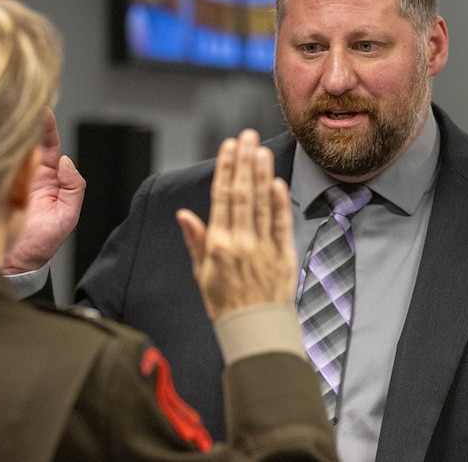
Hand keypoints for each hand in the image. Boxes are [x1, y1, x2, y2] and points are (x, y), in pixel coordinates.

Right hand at [2, 108, 85, 274]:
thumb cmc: (42, 243)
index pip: (50, 147)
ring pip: (8, 152)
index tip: (44, 112)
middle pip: (27, 143)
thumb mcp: (68, 216)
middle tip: (18, 111)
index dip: (47, 129)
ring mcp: (8, 180)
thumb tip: (67, 161)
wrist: (16, 264)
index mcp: (49, 180)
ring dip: (7, 138)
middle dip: (24, 127)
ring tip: (4, 124)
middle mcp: (28, 176)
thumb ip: (74, 188)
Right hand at [176, 129, 296, 319]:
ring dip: (261, 175)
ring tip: (261, 150)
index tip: (228, 147)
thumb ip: (196, 241)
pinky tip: (278, 183)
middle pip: (242, 194)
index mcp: (218, 245)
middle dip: (244, 162)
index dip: (225, 170)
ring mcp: (264, 248)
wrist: (253, 331)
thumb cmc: (225, 303)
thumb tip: (184, 215)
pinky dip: (280, 204)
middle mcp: (240, 242)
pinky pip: (282, 225)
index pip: (221, 198)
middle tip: (247, 136)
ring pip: (262, 204)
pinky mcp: (284, 255)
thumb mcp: (201, 274)